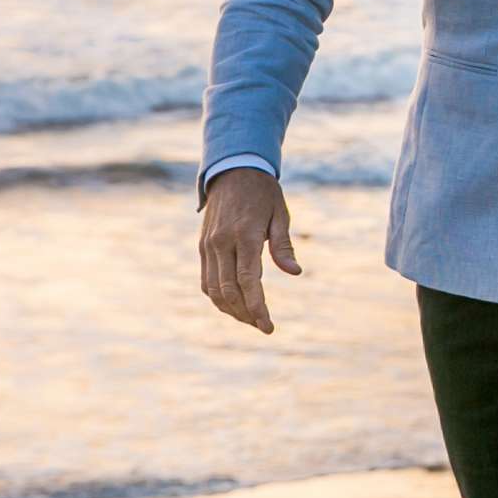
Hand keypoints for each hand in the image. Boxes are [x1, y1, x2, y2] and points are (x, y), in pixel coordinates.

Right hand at [198, 167, 302, 333]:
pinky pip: (206, 281)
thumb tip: (295, 273)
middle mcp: (222, 242)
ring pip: (214, 290)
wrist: (232, 170)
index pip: (248, 280)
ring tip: (251, 319)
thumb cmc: (263, 193)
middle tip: (263, 326)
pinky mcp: (202, 247)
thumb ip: (284, 245)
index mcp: (245, 234)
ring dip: (231, 310)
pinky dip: (218, 297)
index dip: (257, 306)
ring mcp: (209, 246)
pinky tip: (234, 305)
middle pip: (229, 291)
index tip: (268, 325)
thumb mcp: (280, 214)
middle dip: (246, 314)